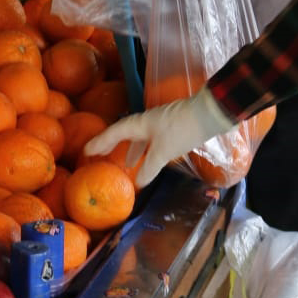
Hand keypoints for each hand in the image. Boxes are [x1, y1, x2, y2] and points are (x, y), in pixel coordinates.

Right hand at [83, 88, 232, 187]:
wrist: (210, 113)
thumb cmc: (183, 129)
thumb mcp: (164, 151)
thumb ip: (150, 167)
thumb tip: (139, 183)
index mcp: (141, 123)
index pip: (115, 132)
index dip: (100, 141)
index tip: (86, 150)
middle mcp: (148, 121)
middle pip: (126, 132)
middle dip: (113, 144)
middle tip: (101, 155)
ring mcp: (162, 124)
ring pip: (141, 137)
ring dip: (133, 149)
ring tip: (127, 163)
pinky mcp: (174, 129)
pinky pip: (153, 141)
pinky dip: (148, 151)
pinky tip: (153, 160)